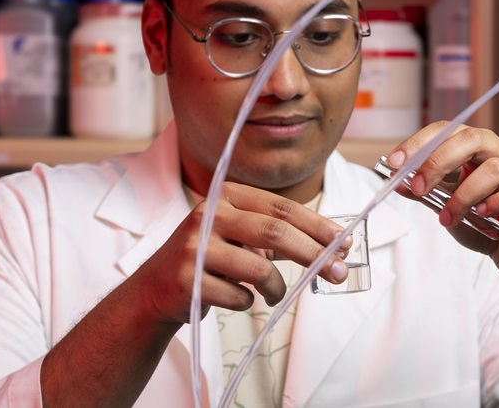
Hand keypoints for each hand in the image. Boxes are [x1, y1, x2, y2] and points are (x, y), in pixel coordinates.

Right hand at [130, 182, 349, 324]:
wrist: (154, 290)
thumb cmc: (208, 260)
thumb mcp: (238, 236)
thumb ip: (276, 235)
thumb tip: (332, 245)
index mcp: (226, 196)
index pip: (282, 208)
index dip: (317, 226)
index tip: (344, 242)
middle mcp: (208, 215)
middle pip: (275, 233)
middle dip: (313, 254)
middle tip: (337, 273)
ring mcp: (194, 247)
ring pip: (259, 269)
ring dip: (276, 288)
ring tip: (274, 294)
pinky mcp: (186, 279)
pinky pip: (238, 296)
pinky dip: (247, 302)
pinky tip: (236, 298)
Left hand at [385, 122, 498, 285]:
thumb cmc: (487, 225)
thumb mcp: (447, 208)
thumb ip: (427, 194)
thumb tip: (398, 182)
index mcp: (479, 149)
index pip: (448, 131)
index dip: (420, 143)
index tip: (396, 162)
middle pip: (472, 139)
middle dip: (439, 161)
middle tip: (420, 187)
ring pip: (495, 168)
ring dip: (464, 194)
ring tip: (448, 217)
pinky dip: (497, 202)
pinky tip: (482, 214)